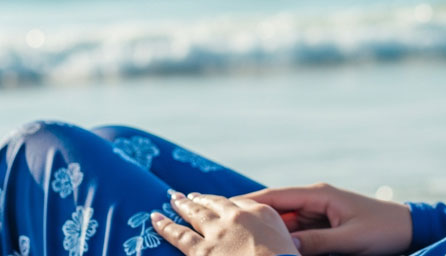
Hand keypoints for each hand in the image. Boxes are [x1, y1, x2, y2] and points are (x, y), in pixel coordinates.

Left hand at [152, 191, 299, 255]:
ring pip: (195, 214)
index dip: (225, 203)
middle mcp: (238, 217)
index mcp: (262, 213)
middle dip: (200, 199)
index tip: (216, 201)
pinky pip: (178, 235)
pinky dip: (165, 226)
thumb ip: (275, 238)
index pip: (241, 203)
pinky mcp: (202, 251)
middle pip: (215, 203)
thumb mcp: (289, 245)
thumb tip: (271, 244)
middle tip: (188, 195)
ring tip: (172, 199)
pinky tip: (156, 218)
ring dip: (182, 206)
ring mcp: (218, 232)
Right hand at [236, 183, 411, 255]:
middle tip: (221, 225)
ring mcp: (319, 211)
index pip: (276, 197)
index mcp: (320, 195)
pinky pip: (296, 230)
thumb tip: (287, 247)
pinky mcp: (324, 223)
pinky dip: (282, 237)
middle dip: (250, 216)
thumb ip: (318, 243)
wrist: (408, 228)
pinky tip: (266, 245)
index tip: (222, 208)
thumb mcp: (350, 239)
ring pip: (283, 221)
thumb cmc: (383, 230)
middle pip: (274, 208)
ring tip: (237, 238)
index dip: (248, 202)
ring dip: (264, 229)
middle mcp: (316, 199)